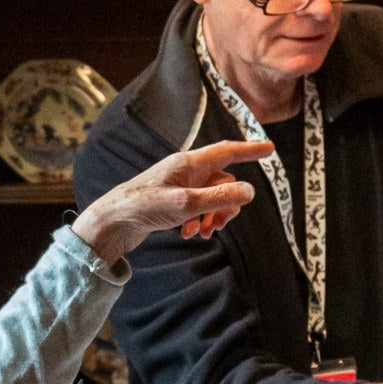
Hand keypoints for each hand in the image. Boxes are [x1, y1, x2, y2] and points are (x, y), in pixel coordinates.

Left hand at [72, 140, 272, 262]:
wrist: (112, 223)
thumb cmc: (143, 207)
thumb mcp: (185, 204)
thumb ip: (218, 199)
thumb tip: (250, 192)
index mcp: (188, 163)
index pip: (226, 151)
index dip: (250, 150)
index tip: (270, 149)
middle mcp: (185, 171)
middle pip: (222, 182)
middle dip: (227, 205)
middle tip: (219, 225)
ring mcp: (178, 185)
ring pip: (211, 198)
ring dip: (213, 216)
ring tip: (202, 233)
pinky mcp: (171, 201)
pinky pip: (197, 207)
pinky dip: (199, 221)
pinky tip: (188, 234)